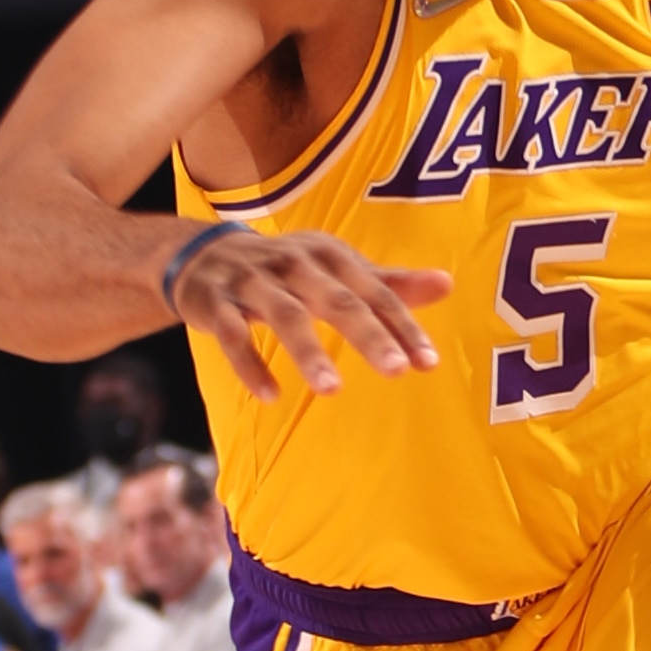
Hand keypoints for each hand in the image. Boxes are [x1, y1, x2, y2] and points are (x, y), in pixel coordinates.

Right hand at [163, 220, 449, 400]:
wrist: (203, 254)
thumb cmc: (286, 270)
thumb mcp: (336, 270)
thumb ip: (388, 283)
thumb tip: (447, 284)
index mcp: (329, 255)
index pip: (374, 292)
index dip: (402, 325)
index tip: (428, 362)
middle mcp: (294, 262)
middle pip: (336, 299)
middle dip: (368, 334)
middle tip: (397, 370)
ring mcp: (252, 280)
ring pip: (284, 315)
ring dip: (309, 352)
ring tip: (332, 390)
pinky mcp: (215, 301)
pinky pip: (233, 334)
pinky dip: (250, 365)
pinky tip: (270, 395)